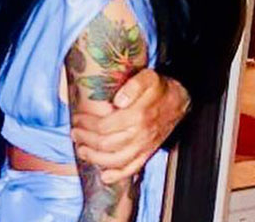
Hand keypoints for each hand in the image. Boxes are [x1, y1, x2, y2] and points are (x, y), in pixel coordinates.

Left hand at [70, 70, 190, 182]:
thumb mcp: (148, 77)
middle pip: (106, 144)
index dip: (87, 124)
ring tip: (81, 150)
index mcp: (138, 115)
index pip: (104, 126)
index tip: (77, 118)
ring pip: (116, 160)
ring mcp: (145, 146)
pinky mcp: (148, 153)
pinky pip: (133, 169)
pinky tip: (104, 176)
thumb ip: (134, 86)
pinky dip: (117, 175)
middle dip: (86, 139)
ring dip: (95, 158)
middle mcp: (141, 134)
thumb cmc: (159, 88)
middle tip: (75, 132)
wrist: (179, 101)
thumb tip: (118, 100)